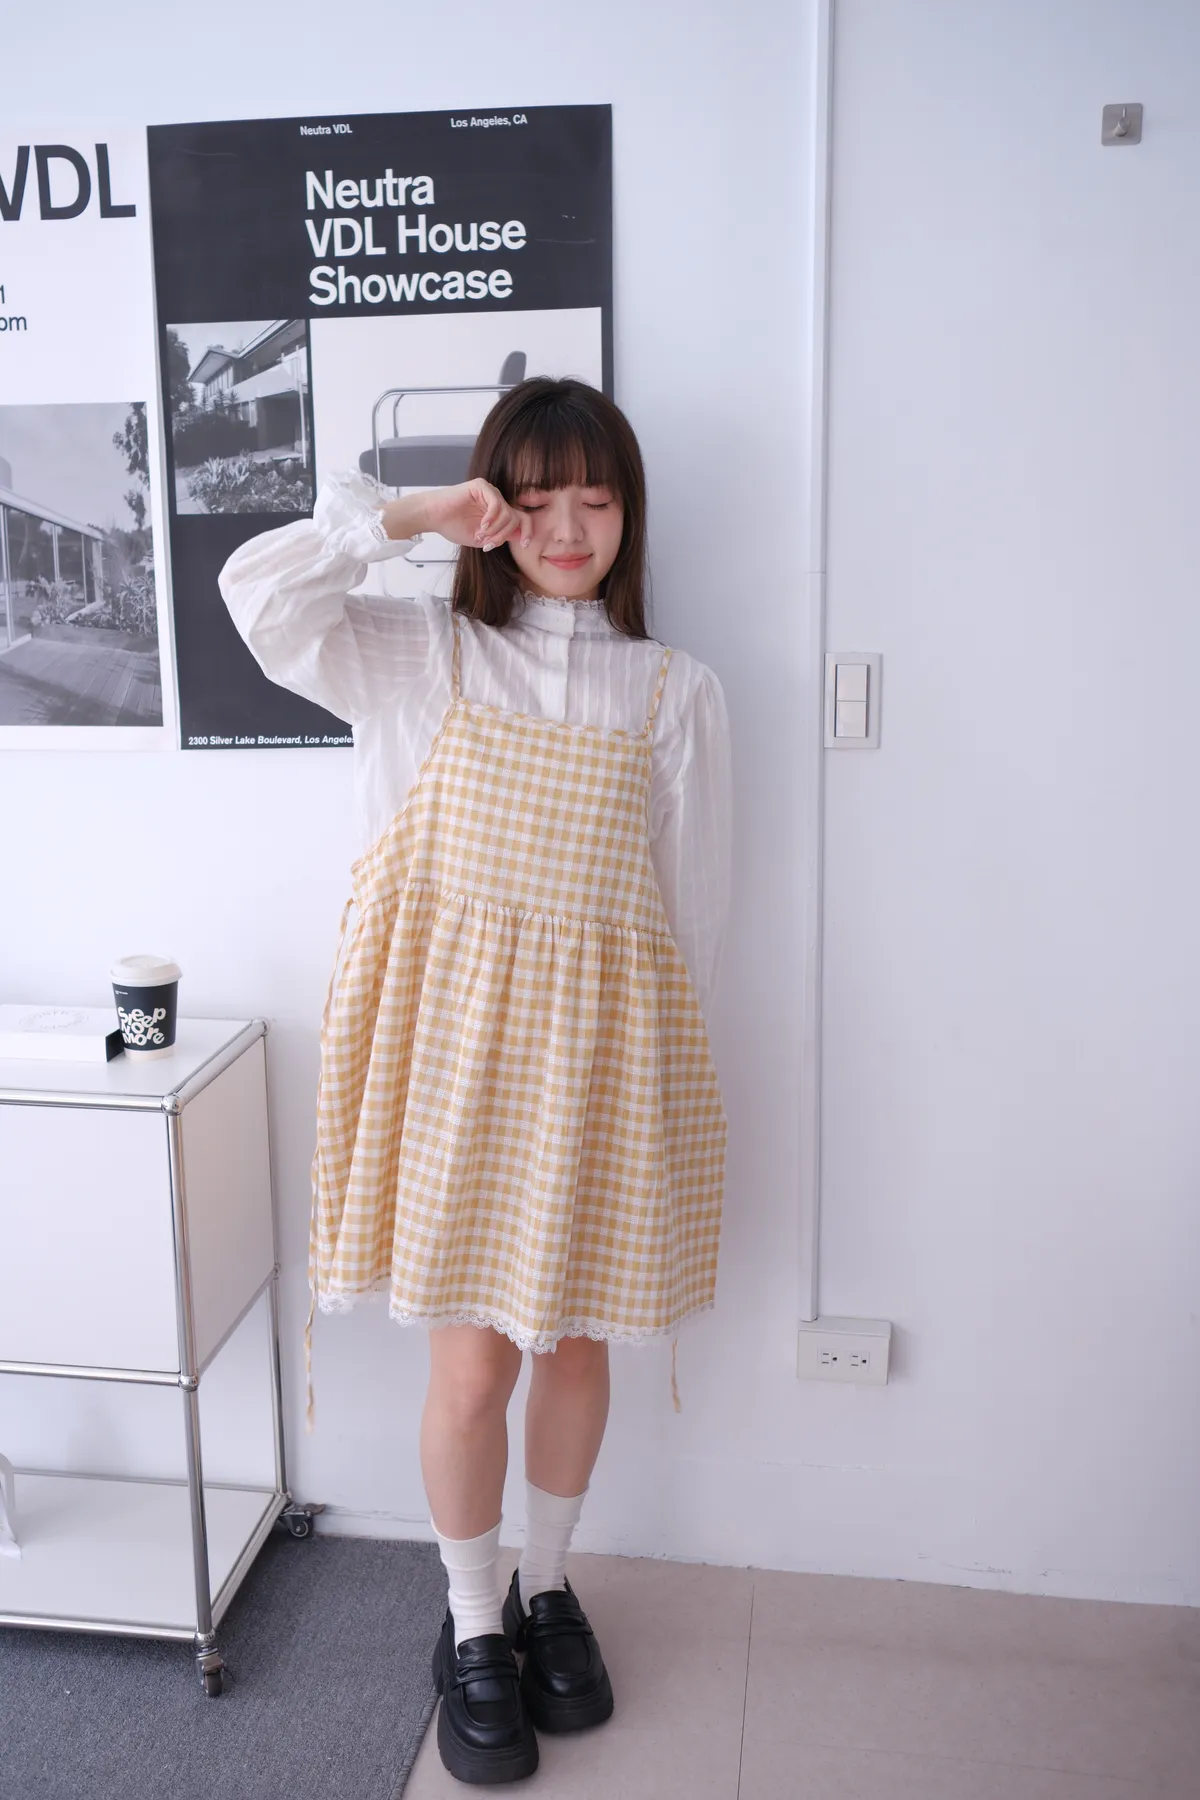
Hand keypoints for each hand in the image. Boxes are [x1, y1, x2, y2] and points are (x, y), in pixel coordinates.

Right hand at [409, 479, 529, 552]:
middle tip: (489, 544)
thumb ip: (499, 537)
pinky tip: (482, 526)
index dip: (528, 531)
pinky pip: (497, 503)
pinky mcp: (481, 486)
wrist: (432, 517)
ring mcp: (489, 492)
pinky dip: (492, 518)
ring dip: (496, 529)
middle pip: (516, 518)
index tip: (526, 544)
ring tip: (481, 535)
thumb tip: (520, 537)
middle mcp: (496, 501)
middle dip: (504, 535)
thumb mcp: (481, 539)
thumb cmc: (452, 527)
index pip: (522, 519)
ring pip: (507, 512)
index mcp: (497, 513)